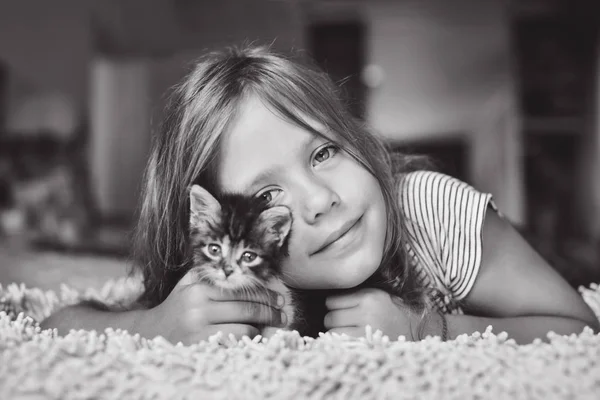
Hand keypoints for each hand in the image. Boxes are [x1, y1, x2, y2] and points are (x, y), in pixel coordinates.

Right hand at [135, 269, 285, 344]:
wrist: (152, 331)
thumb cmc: (179, 304)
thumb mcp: (190, 282)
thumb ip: (213, 271)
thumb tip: (248, 266)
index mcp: (199, 287)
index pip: (242, 290)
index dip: (265, 294)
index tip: (279, 299)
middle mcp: (198, 307)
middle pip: (247, 308)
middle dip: (270, 312)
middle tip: (283, 314)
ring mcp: (199, 329)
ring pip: (245, 328)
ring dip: (261, 327)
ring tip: (271, 325)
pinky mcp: (202, 347)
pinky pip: (236, 343)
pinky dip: (248, 339)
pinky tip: (253, 336)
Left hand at [324, 288, 420, 339]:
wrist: (414, 332)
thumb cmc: (388, 312)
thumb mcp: (374, 295)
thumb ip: (353, 294)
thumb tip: (322, 296)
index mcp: (369, 296)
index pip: (331, 300)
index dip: (333, 306)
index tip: (342, 309)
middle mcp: (368, 312)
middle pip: (330, 316)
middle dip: (334, 320)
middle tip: (346, 322)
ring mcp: (368, 331)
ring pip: (332, 331)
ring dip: (335, 333)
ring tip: (349, 332)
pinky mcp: (367, 346)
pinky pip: (339, 344)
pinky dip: (340, 343)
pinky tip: (350, 341)